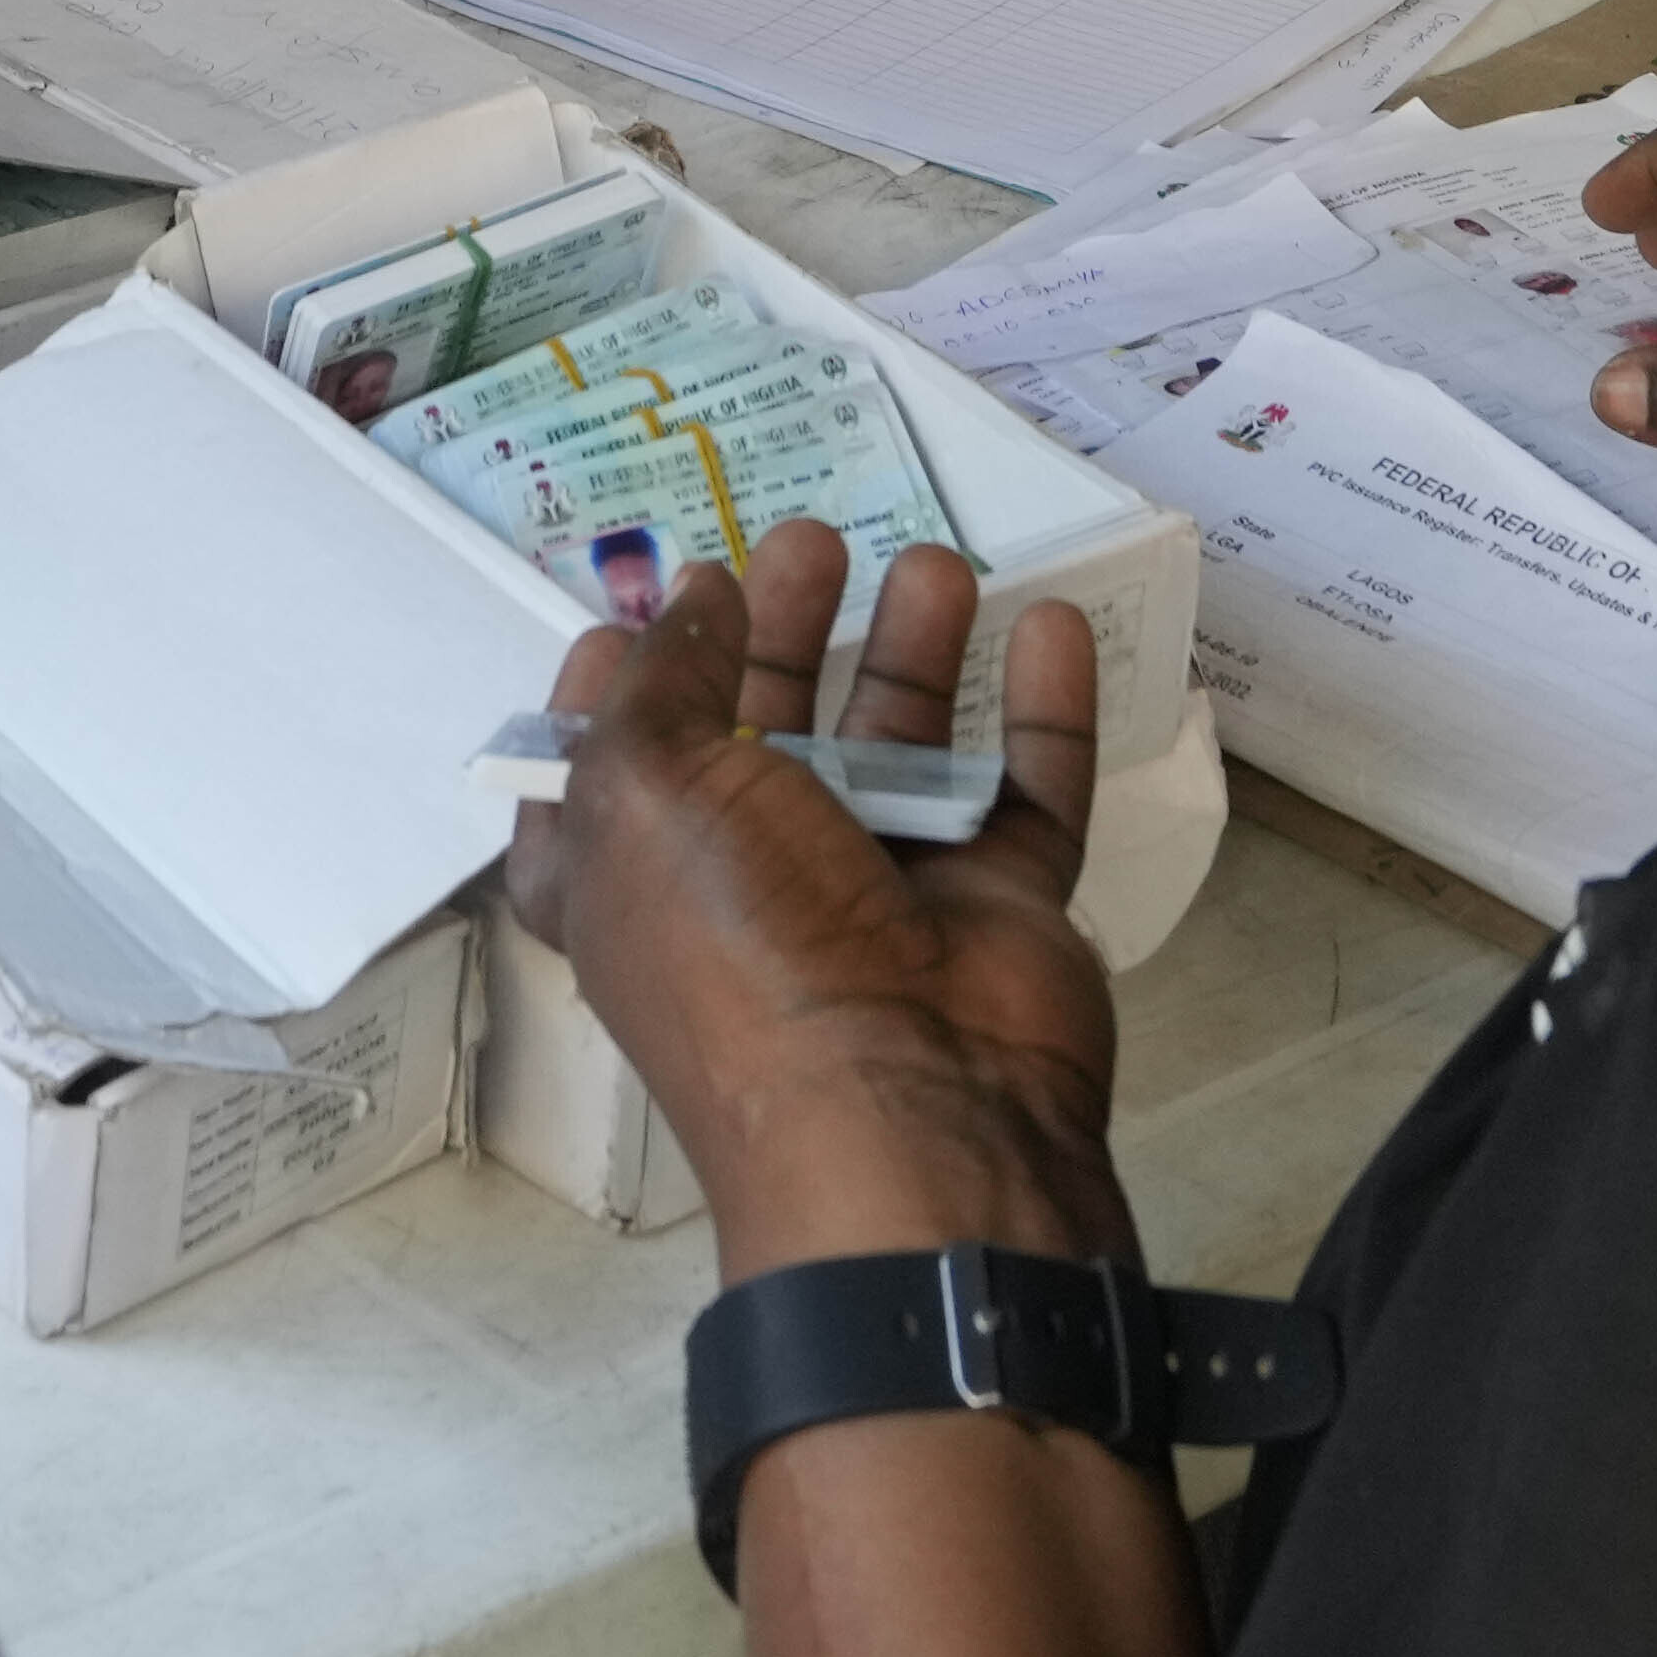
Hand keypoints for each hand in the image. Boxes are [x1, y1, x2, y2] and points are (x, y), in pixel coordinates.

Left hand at [504, 524, 1130, 1271]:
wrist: (912, 1113)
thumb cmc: (739, 943)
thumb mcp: (642, 791)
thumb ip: (661, 683)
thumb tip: (688, 602)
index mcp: (636, 881)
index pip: (603, 783)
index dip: (610, 696)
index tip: (636, 610)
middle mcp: (754, 887)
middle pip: (765, 736)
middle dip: (782, 632)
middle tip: (810, 543)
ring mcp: (887, 897)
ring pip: (901, 750)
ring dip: (913, 652)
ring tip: (934, 562)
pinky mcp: (999, 906)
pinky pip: (1028, 790)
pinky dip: (1043, 709)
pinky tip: (1052, 623)